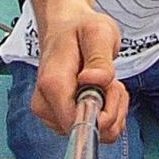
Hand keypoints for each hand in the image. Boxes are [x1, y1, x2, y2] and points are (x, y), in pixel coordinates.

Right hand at [33, 8, 128, 142]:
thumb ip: (100, 59)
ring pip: (96, 132)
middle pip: (90, 130)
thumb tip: (96, 81)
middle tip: (109, 79)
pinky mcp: (61, 119)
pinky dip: (107, 111)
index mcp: (52, 85)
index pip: (78, 123)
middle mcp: (46, 105)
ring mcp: (52, 115)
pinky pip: (95, 129)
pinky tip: (102, 90)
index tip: (109, 87)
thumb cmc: (79, 28)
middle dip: (111, 107)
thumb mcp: (98, 33)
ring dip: (112, 108)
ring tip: (105, 81)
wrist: (65, 26)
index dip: (103, 113)